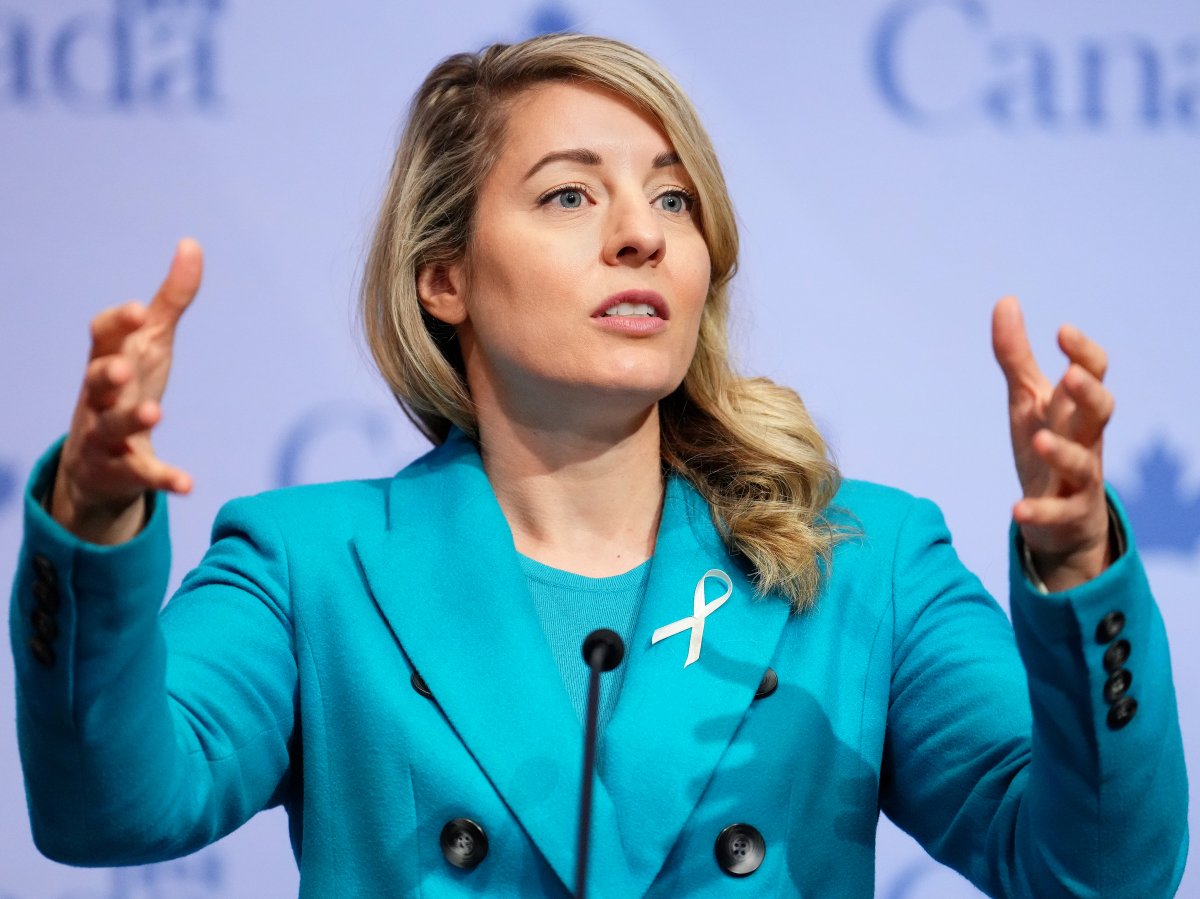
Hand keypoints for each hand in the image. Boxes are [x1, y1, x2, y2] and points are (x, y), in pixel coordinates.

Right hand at [51, 239, 202, 544]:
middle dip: (106, 373)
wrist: (98, 459)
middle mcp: (100, 395)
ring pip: (112, 426)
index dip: (118, 323)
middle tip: (124, 368)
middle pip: (95, 381)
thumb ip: (171, 299)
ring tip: (154, 413)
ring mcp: (106, 434)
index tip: (139, 311)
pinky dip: (164, 478)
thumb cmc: (129, 385)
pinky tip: (188, 485)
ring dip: (132, 419)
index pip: (103, 336)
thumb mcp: (152, 342)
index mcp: (108, 358)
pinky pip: (144, 474)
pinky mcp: (124, 469)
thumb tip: (191, 244)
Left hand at [992, 296, 1113, 591]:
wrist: (1061, 515)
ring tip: (1040, 438)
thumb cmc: (1048, 443)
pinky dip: (1039, 510)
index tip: (1062, 331)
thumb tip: (1006, 300)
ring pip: (1083, 462)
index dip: (1083, 353)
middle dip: (1089, 393)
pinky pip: (1057, 511)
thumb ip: (1016, 356)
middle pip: (1101, 412)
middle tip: (1070, 375)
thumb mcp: (1027, 399)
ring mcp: (1079, 477)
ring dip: (1063, 451)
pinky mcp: (1066, 512)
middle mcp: (1086, 438)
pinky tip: (1016, 508)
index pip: (1093, 374)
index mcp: (1077, 408)